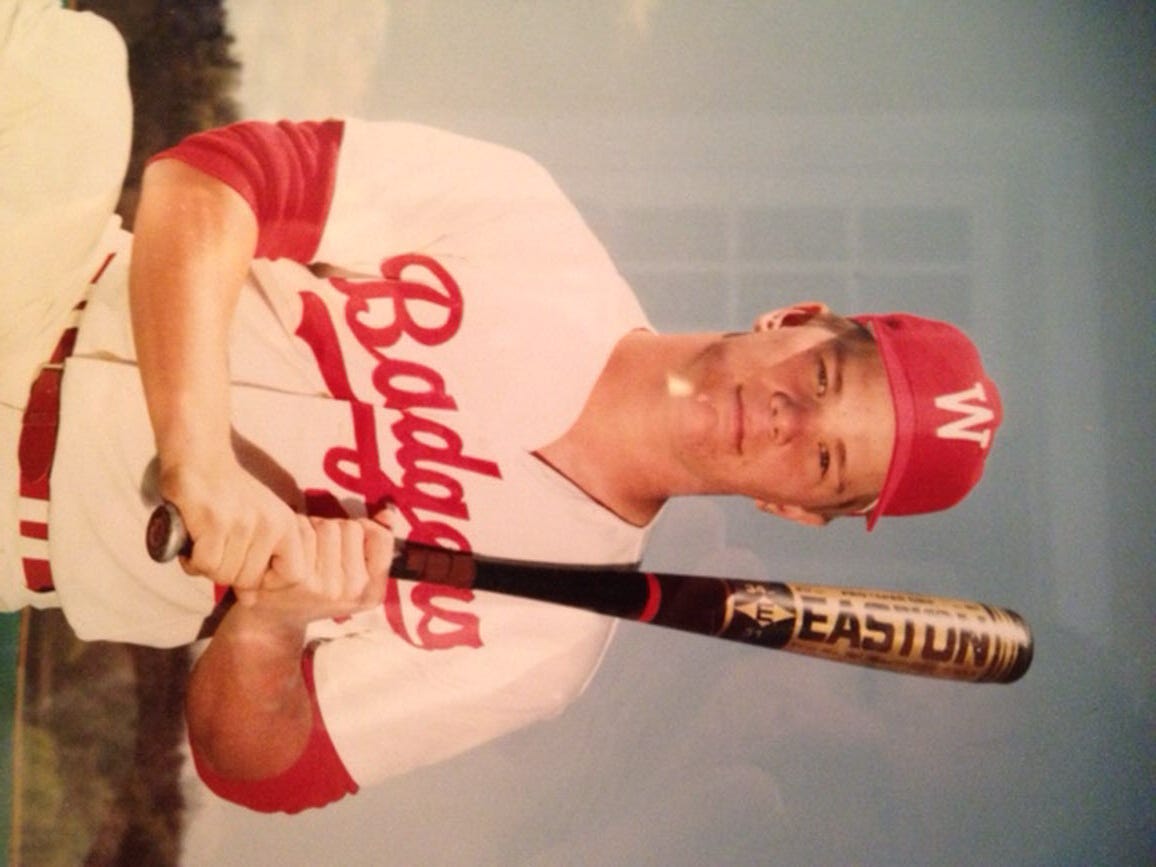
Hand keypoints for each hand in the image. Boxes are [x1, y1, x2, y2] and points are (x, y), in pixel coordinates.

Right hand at [160, 455, 307, 592]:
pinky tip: (191, 542)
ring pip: (223, 574)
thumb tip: (251, 602)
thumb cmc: (229, 496)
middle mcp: (271, 525)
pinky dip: (191, 560)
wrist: (202, 458)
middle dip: (227, 573)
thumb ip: (257, 562)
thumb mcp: (256, 526)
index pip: (295, 575)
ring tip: (203, 543)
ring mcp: (244, 523)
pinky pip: (204, 563)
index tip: (249, 573)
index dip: (270, 582)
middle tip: (216, 551)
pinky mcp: (215, 521)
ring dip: (206, 566)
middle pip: (249, 580)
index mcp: (287, 526)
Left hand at [236, 513, 393, 626]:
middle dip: (334, 530)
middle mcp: (353, 591)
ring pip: (328, 525)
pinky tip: (284, 549)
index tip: (345, 541)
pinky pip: (305, 530)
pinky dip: (293, 529)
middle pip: (352, 527)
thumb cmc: (313, 589)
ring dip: (313, 527)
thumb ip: (375, 542)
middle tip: (316, 551)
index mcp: (371, 593)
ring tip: (300, 550)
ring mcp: (328, 586)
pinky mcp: (301, 578)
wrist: (269, 620)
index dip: (363, 530)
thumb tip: (388, 512)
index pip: (380, 537)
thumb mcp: (352, 574)